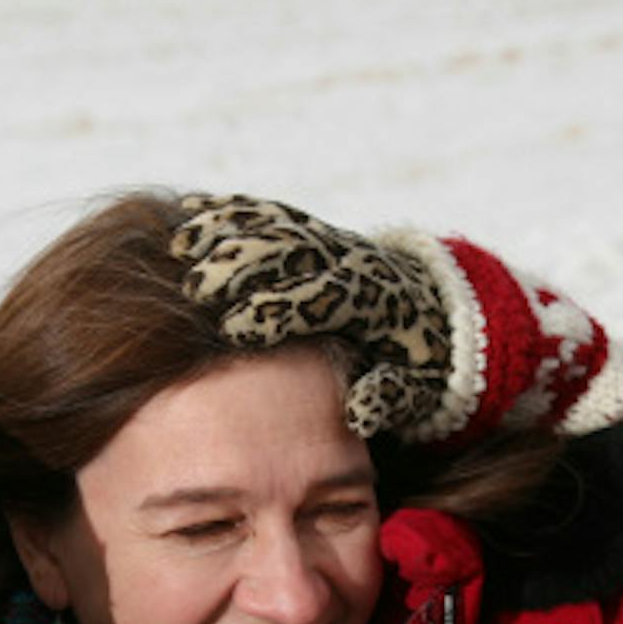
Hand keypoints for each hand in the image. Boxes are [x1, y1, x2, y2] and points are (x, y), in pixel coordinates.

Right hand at [171, 193, 453, 437]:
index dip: (275, 312)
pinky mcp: (317, 232)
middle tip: (195, 290)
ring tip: (180, 245)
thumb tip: (359, 413)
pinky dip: (232, 210)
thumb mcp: (418, 389)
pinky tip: (194, 210)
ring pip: (275, 223)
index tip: (232, 331)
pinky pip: (273, 213)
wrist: (442, 310)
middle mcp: (349, 262)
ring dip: (226, 231)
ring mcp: (331, 241)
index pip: (317, 301)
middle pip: (289, 251)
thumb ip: (389, 397)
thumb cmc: (421, 361)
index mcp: (371, 304)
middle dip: (241, 266)